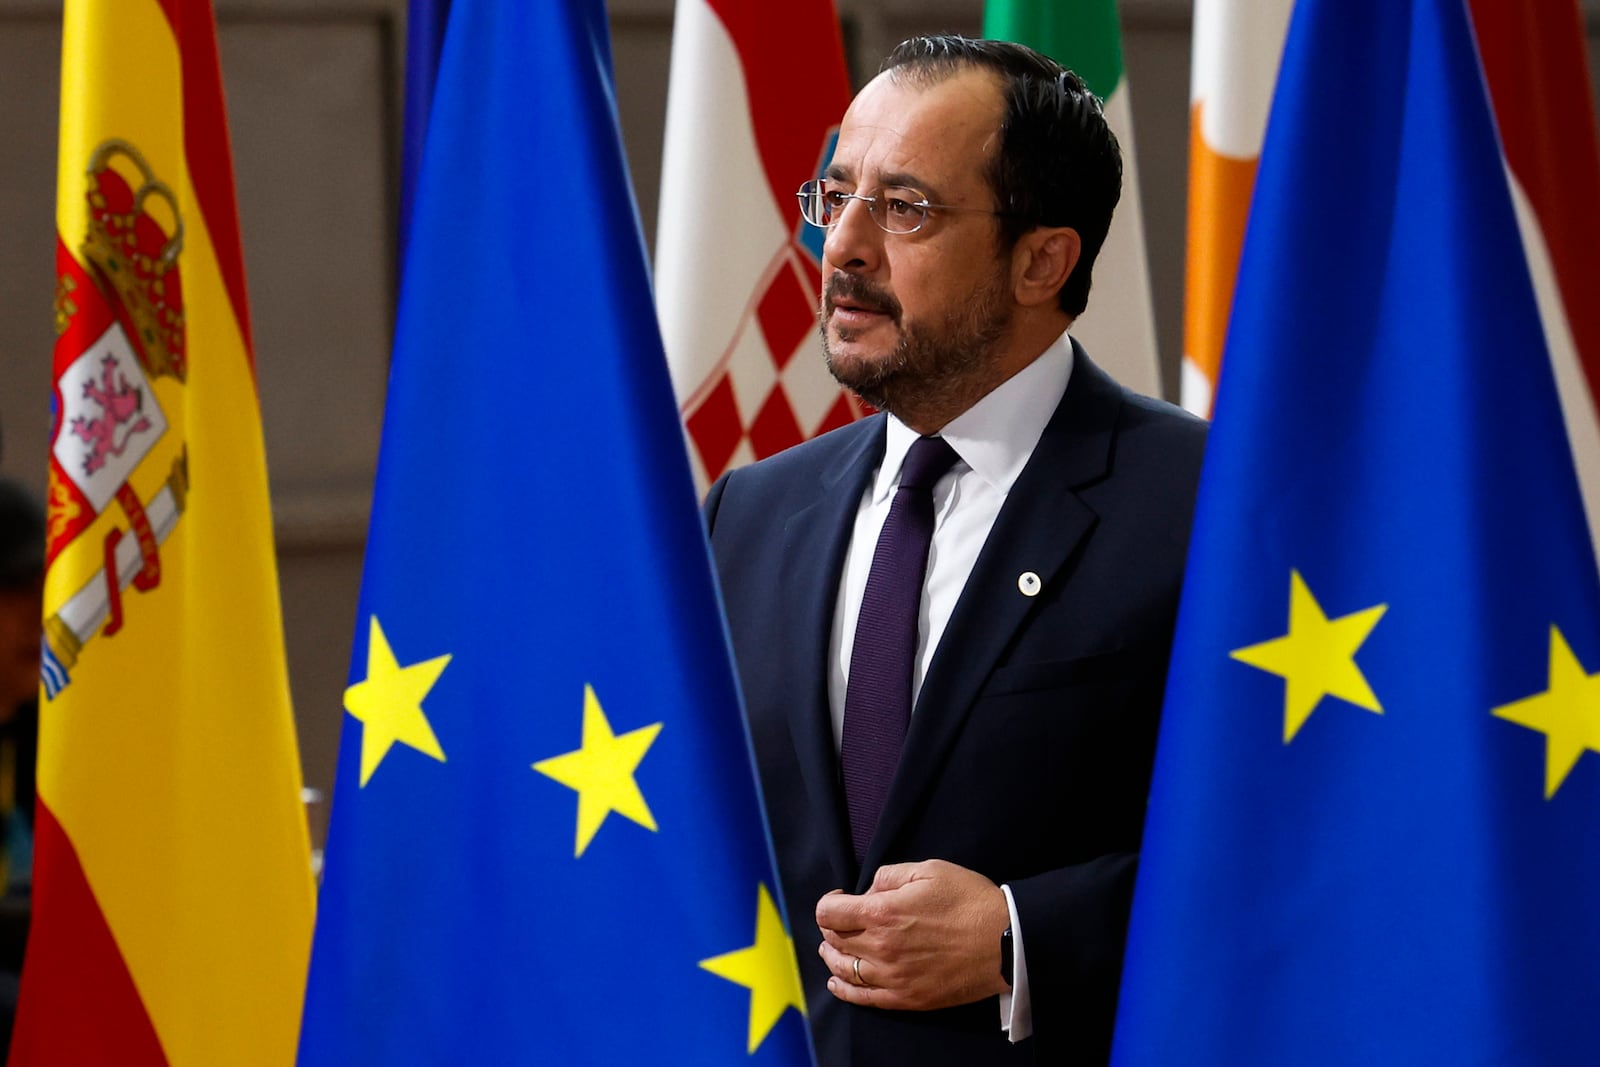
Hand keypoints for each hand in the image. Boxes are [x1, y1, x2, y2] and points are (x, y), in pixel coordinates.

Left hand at [814, 859, 1009, 1010]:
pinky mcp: (907, 998)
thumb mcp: (929, 869)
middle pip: (834, 940)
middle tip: (843, 920)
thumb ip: (889, 875)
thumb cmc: (970, 900)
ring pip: (843, 969)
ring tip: (834, 947)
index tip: (840, 898)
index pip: (829, 913)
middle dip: (832, 927)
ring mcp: (892, 977)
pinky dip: (844, 990)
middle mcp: (880, 947)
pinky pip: (863, 998)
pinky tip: (838, 981)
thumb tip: (868, 891)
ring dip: (832, 956)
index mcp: (883, 913)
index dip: (828, 903)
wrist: (1006, 942)